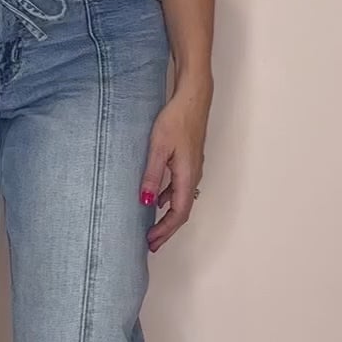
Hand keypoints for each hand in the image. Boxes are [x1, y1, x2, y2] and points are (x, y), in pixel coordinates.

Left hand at [140, 85, 210, 251]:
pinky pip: (180, 188)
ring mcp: (193, 169)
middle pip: (182, 211)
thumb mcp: (158, 148)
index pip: (179, 213)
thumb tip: (147, 202)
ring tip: (153, 227)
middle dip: (167, 229)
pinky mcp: (189, 161)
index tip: (151, 242)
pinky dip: (169, 200)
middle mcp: (194, 176)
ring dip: (168, 216)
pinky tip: (158, 199)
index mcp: (187, 176)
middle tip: (152, 243)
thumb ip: (153, 175)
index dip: (165, 230)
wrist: (192, 98)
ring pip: (182, 200)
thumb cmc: (176, 119)